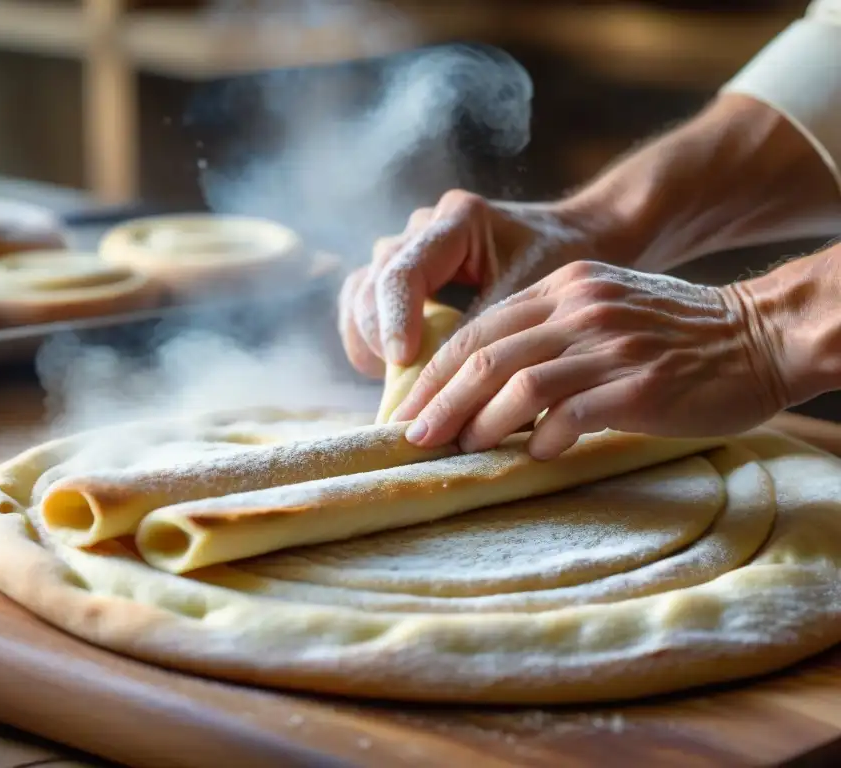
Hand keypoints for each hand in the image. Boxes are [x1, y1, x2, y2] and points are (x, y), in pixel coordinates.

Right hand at [337, 191, 628, 378]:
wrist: (576, 241)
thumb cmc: (561, 268)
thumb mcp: (533, 301)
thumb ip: (489, 336)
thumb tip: (455, 393)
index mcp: (457, 220)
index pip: (404, 272)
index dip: (397, 320)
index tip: (402, 361)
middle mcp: (423, 228)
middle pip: (372, 284)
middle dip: (379, 338)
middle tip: (401, 385)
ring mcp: (407, 248)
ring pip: (360, 294)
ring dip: (368, 341)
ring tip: (394, 382)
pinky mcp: (400, 274)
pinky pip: (366, 304)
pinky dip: (371, 340)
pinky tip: (392, 373)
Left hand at [391, 260, 789, 458]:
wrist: (762, 334)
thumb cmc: (675, 333)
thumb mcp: (604, 308)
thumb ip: (549, 332)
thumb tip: (486, 386)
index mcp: (565, 288)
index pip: (478, 329)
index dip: (436, 371)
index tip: (410, 407)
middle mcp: (581, 309)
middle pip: (486, 356)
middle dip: (440, 401)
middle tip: (413, 438)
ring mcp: (611, 346)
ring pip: (519, 385)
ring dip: (481, 424)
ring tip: (462, 451)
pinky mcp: (640, 387)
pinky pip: (571, 416)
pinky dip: (541, 439)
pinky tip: (534, 455)